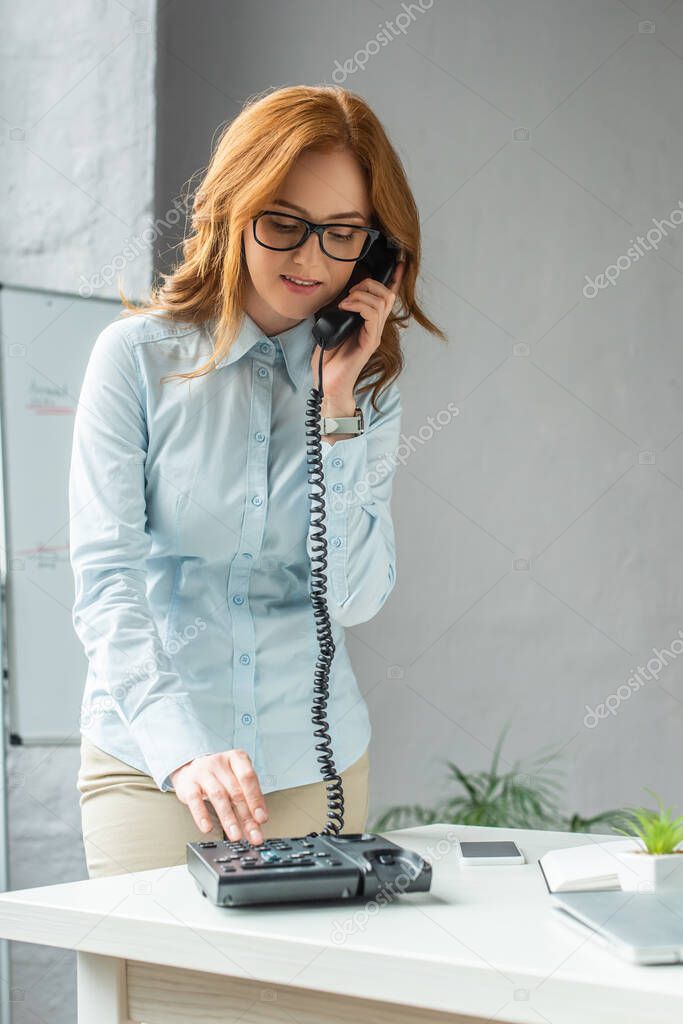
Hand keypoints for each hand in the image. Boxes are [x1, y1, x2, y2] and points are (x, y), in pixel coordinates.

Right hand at [170, 749, 268, 844]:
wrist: (190, 769)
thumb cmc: (219, 776)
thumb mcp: (236, 779)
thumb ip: (248, 798)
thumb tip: (258, 823)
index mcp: (237, 758)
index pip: (248, 778)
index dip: (256, 799)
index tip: (261, 819)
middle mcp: (219, 763)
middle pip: (235, 791)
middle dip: (246, 817)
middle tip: (253, 835)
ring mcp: (203, 772)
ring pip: (218, 796)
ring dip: (228, 818)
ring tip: (235, 835)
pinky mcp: (188, 785)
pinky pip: (195, 801)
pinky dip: (202, 815)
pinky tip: (208, 828)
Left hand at [310, 256, 405, 400]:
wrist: (328, 384)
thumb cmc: (328, 359)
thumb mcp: (330, 327)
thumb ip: (338, 311)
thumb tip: (336, 295)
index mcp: (369, 323)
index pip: (386, 297)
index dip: (394, 279)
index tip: (399, 263)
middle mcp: (375, 328)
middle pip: (387, 294)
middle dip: (369, 284)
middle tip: (350, 293)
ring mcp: (374, 335)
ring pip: (381, 301)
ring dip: (361, 295)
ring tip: (345, 302)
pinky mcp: (370, 342)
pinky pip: (372, 315)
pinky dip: (358, 305)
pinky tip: (345, 308)